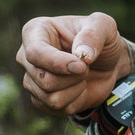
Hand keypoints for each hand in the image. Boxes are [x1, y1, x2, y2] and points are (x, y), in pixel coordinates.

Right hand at [17, 12, 132, 116]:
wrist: (107, 63)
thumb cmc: (101, 39)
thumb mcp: (105, 26)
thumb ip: (94, 33)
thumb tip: (81, 54)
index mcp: (36, 31)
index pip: (35, 53)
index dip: (58, 63)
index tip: (82, 65)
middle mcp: (26, 56)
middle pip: (43, 79)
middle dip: (73, 77)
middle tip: (86, 67)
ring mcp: (31, 79)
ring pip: (50, 98)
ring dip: (76, 89)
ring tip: (82, 76)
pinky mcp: (40, 99)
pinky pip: (56, 109)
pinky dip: (76, 101)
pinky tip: (79, 88)